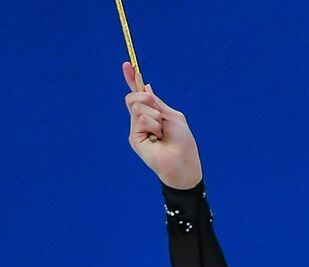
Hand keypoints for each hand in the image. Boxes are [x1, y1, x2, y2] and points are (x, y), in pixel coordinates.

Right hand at [122, 62, 202, 189]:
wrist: (182, 161)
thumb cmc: (182, 141)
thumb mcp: (171, 115)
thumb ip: (157, 102)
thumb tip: (146, 85)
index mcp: (152, 112)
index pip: (138, 93)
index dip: (132, 79)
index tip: (127, 64)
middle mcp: (141, 119)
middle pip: (134, 96)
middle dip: (148, 100)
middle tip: (160, 117)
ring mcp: (136, 129)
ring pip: (138, 106)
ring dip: (155, 117)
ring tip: (161, 133)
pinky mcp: (134, 138)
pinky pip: (141, 119)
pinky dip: (153, 125)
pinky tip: (156, 138)